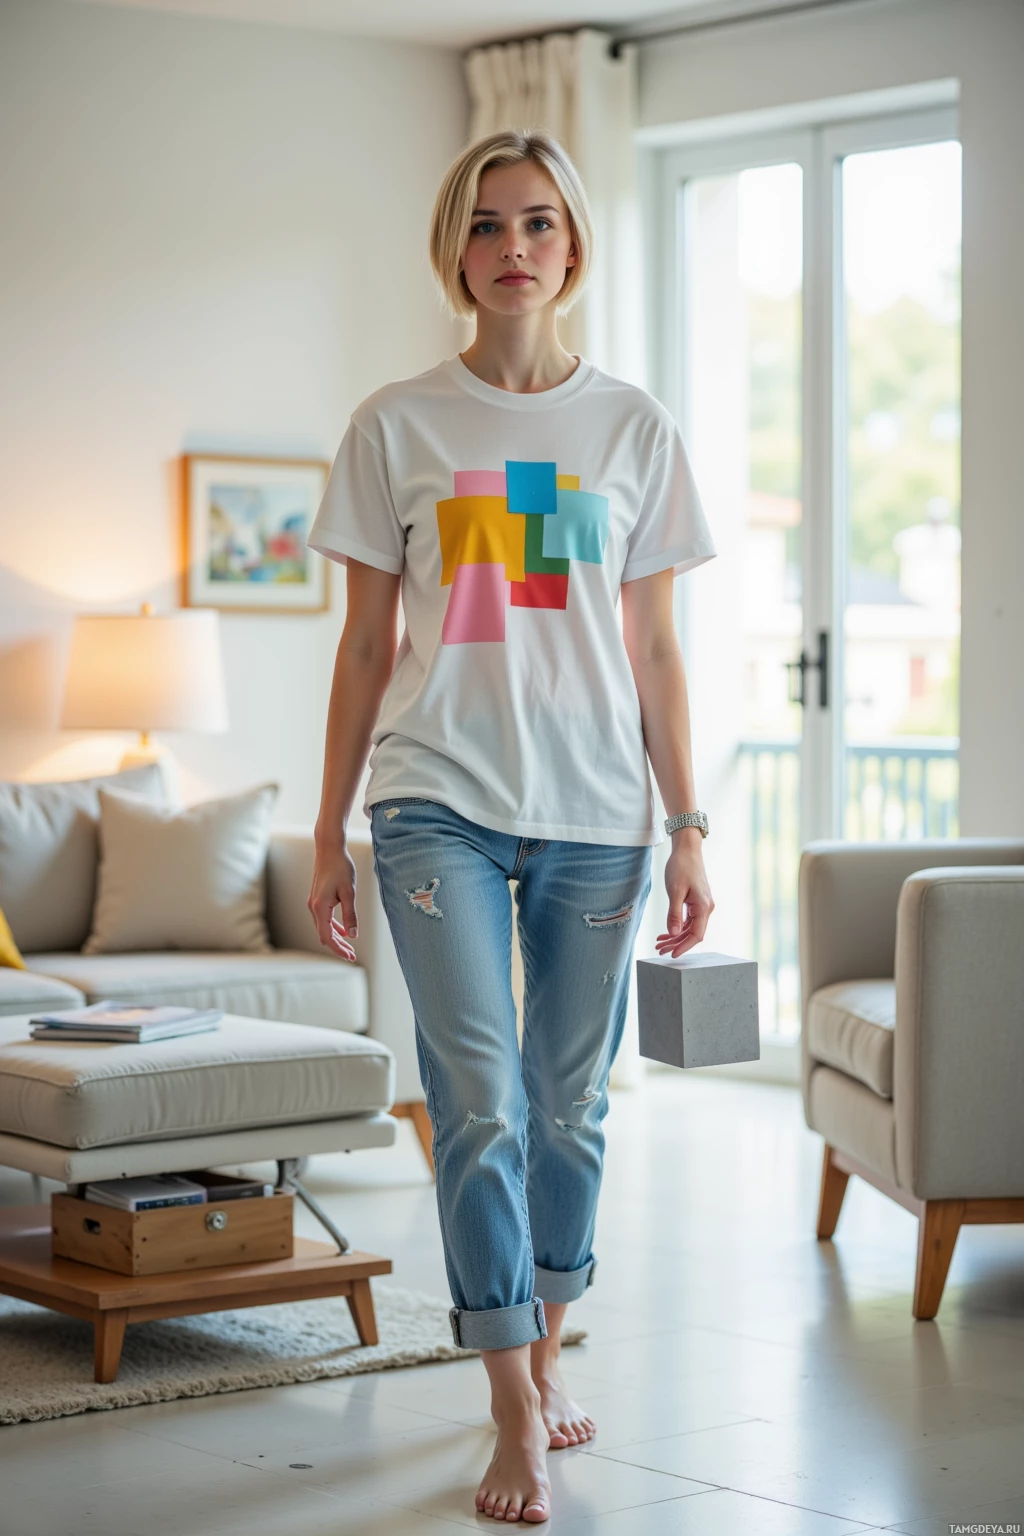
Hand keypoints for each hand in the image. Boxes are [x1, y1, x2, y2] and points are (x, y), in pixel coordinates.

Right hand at [307, 839, 358, 961]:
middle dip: (338, 947)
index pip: (327, 937)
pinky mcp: (316, 899)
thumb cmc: (341, 867)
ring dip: (336, 938)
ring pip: (323, 928)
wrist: (329, 849)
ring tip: (349, 947)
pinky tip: (344, 930)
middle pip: (324, 935)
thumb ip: (350, 915)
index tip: (351, 957)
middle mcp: (313, 907)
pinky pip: (324, 919)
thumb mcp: (349, 892)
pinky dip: (333, 927)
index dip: (339, 949)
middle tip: (352, 956)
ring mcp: (313, 903)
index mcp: (319, 907)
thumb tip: (353, 935)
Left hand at [655, 840, 713, 958]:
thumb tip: (674, 933)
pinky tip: (666, 932)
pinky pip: (688, 919)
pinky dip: (677, 926)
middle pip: (692, 933)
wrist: (687, 850)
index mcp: (704, 907)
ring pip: (689, 927)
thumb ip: (675, 914)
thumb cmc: (681, 867)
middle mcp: (706, 908)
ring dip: (675, 936)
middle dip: (676, 943)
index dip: (684, 946)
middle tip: (659, 950)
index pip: (696, 935)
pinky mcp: (696, 902)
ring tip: (659, 943)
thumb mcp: (675, 891)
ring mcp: (702, 905)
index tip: (672, 954)